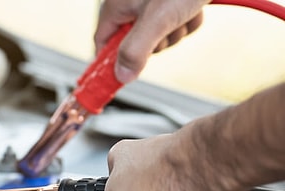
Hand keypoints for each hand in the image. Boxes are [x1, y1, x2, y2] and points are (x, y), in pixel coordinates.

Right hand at [94, 0, 208, 82]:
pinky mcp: (173, 2)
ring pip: (159, 36)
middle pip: (134, 44)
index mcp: (116, 6)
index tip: (122, 77)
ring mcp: (153, 4)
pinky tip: (194, 7)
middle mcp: (132, 5)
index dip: (111, 62)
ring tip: (184, 12)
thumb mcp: (156, 20)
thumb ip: (135, 51)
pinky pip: (177, 24)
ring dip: (175, 31)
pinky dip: (188, 20)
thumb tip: (121, 76)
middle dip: (156, 43)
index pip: (102, 44)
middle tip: (165, 30)